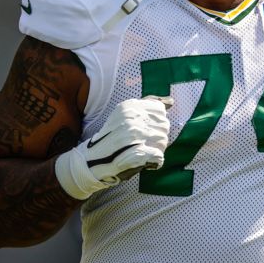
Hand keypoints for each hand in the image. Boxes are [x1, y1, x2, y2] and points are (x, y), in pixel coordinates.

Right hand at [55, 95, 171, 198]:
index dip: (155, 122)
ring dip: (155, 149)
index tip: (143, 129)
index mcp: (130, 106)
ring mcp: (135, 136)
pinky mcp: (137, 153)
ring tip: (139, 152)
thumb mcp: (126, 115)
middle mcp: (133, 119)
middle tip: (140, 143)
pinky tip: (144, 162)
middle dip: (157, 136)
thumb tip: (171, 101)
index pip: (161, 110)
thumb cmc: (112, 137)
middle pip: (164, 126)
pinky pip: (159, 156)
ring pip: (163, 141)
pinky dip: (154, 161)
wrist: (92, 161)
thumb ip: (148, 105)